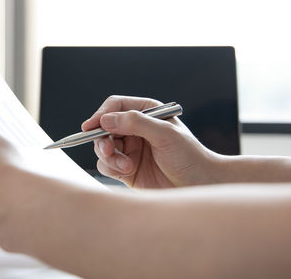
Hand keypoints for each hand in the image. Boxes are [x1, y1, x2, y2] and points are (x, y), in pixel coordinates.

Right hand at [81, 96, 219, 187]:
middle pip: (104, 127)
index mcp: (147, 113)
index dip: (101, 114)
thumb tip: (106, 119)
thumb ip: (136, 123)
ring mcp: (130, 149)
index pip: (116, 106)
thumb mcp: (165, 135)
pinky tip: (127, 172)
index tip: (91, 126)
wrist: (200, 185)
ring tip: (126, 166)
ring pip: (103, 147)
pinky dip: (111, 168)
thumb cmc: (190, 156)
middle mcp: (136, 129)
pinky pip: (107, 165)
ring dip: (109, 157)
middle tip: (109, 150)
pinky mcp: (126, 169)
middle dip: (103, 139)